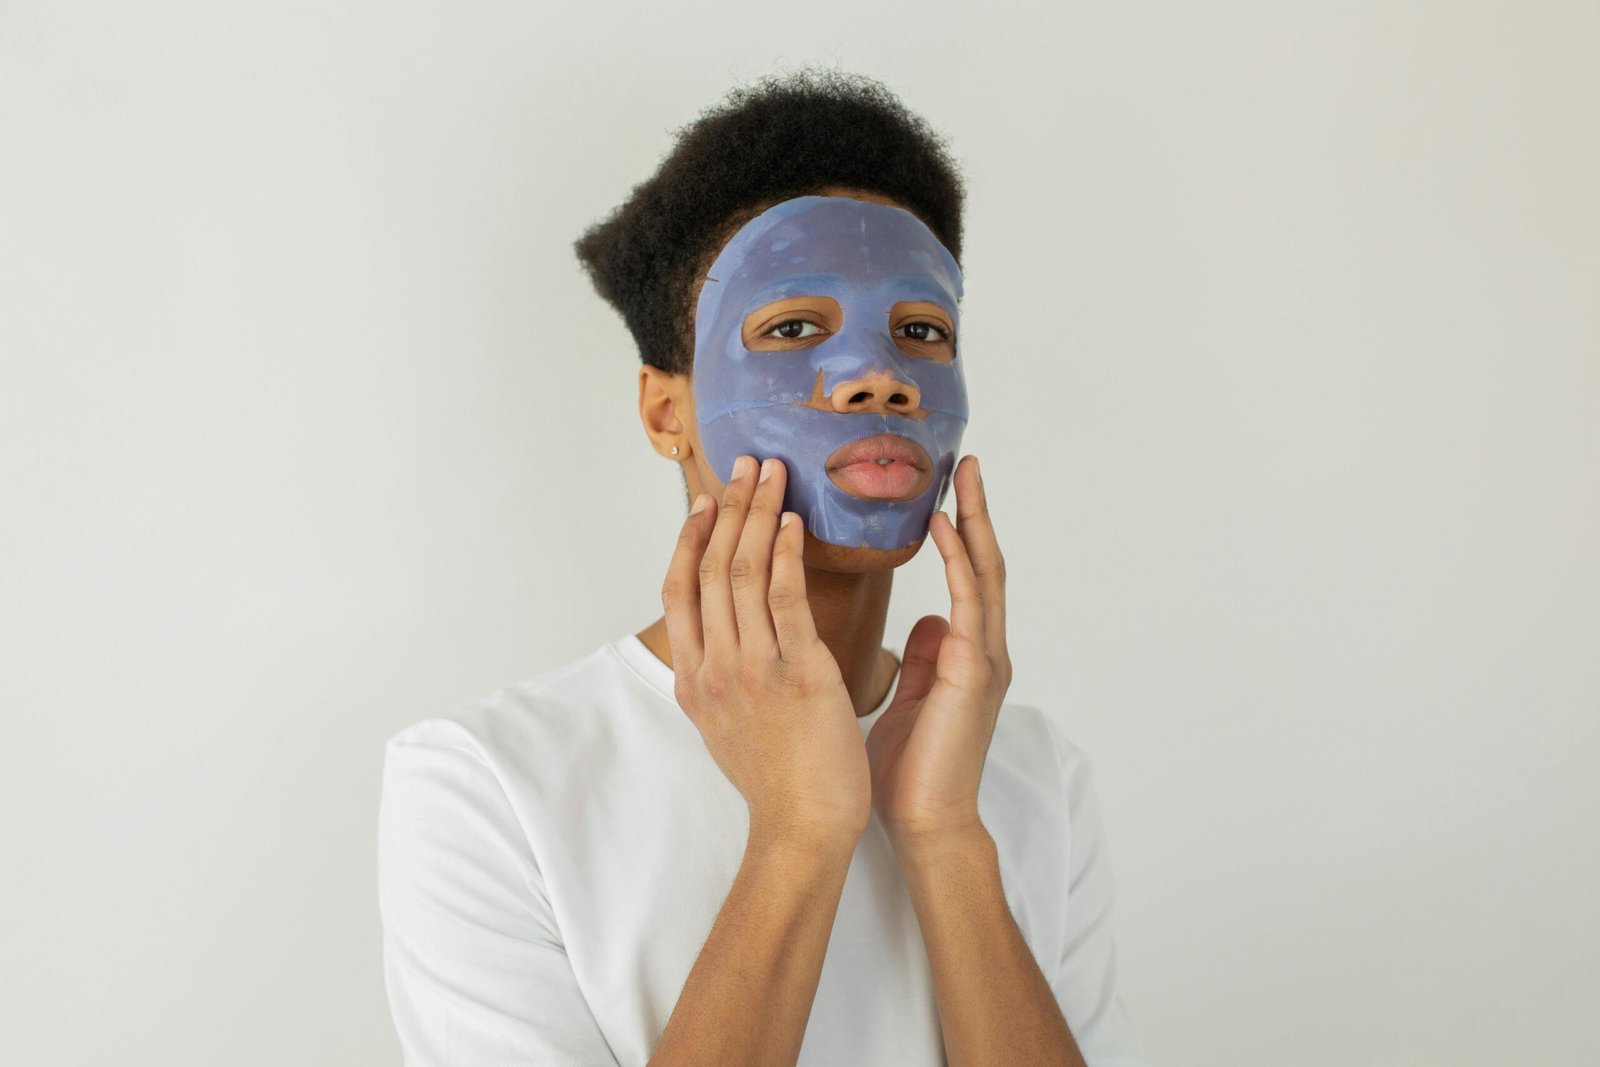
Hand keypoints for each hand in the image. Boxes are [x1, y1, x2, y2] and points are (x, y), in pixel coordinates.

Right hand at [662, 454, 871, 845]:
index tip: (703, 501)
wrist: (802, 828)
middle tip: (743, 464)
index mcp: (695, 680)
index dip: (689, 539)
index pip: (679, 591)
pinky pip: (787, 600)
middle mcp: (715, 668)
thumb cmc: (777, 781)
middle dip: (726, 509)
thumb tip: (725, 641)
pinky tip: (793, 523)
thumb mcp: (725, 725)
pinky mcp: (798, 674)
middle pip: (710, 569)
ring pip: (745, 573)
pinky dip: (787, 555)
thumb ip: (721, 677)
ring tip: (771, 474)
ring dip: (757, 514)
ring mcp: (753, 669)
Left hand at [866, 455, 1011, 845]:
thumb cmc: (909, 769)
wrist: (923, 823)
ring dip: (974, 521)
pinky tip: (944, 526)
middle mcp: (982, 649)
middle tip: (964, 460)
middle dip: (975, 510)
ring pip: (986, 573)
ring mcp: (984, 660)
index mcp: (965, 653)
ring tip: (962, 475)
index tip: (944, 486)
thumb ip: (926, 657)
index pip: (967, 575)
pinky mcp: (974, 674)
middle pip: (984, 562)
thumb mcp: (911, 698)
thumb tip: (926, 620)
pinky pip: (969, 604)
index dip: (960, 529)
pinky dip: (960, 561)